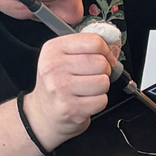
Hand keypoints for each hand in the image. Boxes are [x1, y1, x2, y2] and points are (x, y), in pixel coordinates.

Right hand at [24, 32, 112, 146]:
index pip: (93, 42)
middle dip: (104, 70)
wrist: (43, 113)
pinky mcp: (70, 108)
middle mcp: (54, 67)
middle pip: (101, 63)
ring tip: (88, 89)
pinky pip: (102, 100)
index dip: (106, 50)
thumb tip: (112, 45)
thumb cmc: (58, 83)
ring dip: (101, 87)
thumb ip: (85, 47)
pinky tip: (86, 101)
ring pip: (103, 82)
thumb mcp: (62, 57)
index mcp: (53, 49)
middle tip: (94, 76)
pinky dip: (99, 102)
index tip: (105, 57)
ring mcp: (61, 88)